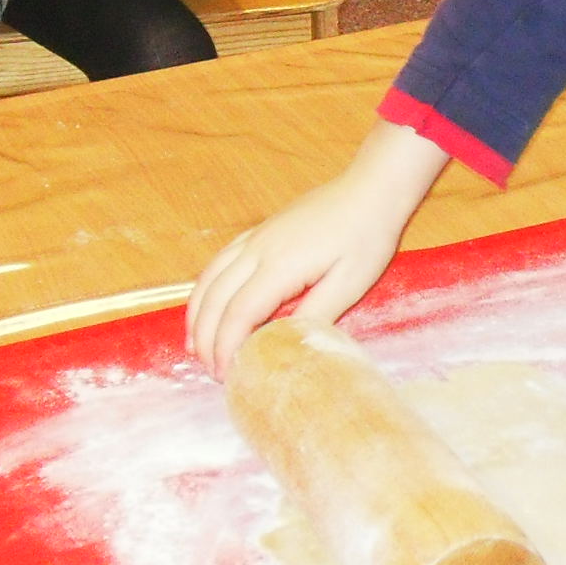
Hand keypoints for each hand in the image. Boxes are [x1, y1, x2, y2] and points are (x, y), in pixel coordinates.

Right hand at [186, 120, 449, 375]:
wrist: (370, 189)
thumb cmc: (367, 236)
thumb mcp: (350, 283)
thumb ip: (315, 315)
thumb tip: (284, 345)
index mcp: (281, 265)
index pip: (239, 313)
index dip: (227, 347)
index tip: (226, 375)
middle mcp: (257, 250)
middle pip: (216, 299)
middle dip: (206, 339)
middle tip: (211, 371)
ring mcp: (254, 237)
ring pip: (209, 279)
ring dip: (197, 316)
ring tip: (195, 347)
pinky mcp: (258, 231)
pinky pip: (218, 262)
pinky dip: (205, 289)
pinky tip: (206, 305)